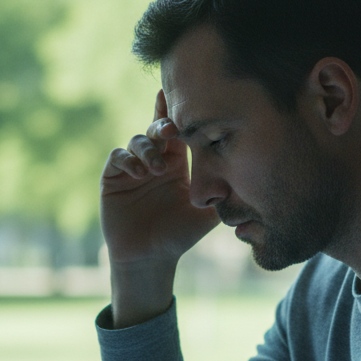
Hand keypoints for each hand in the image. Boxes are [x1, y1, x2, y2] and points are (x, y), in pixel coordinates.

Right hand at [100, 90, 218, 325]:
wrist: (150, 259)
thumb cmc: (179, 236)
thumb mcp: (207, 215)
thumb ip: (223, 196)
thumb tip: (247, 178)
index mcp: (177, 164)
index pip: (179, 133)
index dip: (180, 115)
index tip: (186, 101)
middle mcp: (154, 161)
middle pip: (156, 129)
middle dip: (163, 124)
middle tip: (172, 130)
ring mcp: (133, 168)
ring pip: (137, 141)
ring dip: (148, 149)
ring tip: (158, 169)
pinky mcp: (113, 178)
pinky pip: (118, 157)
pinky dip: (128, 159)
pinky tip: (140, 173)